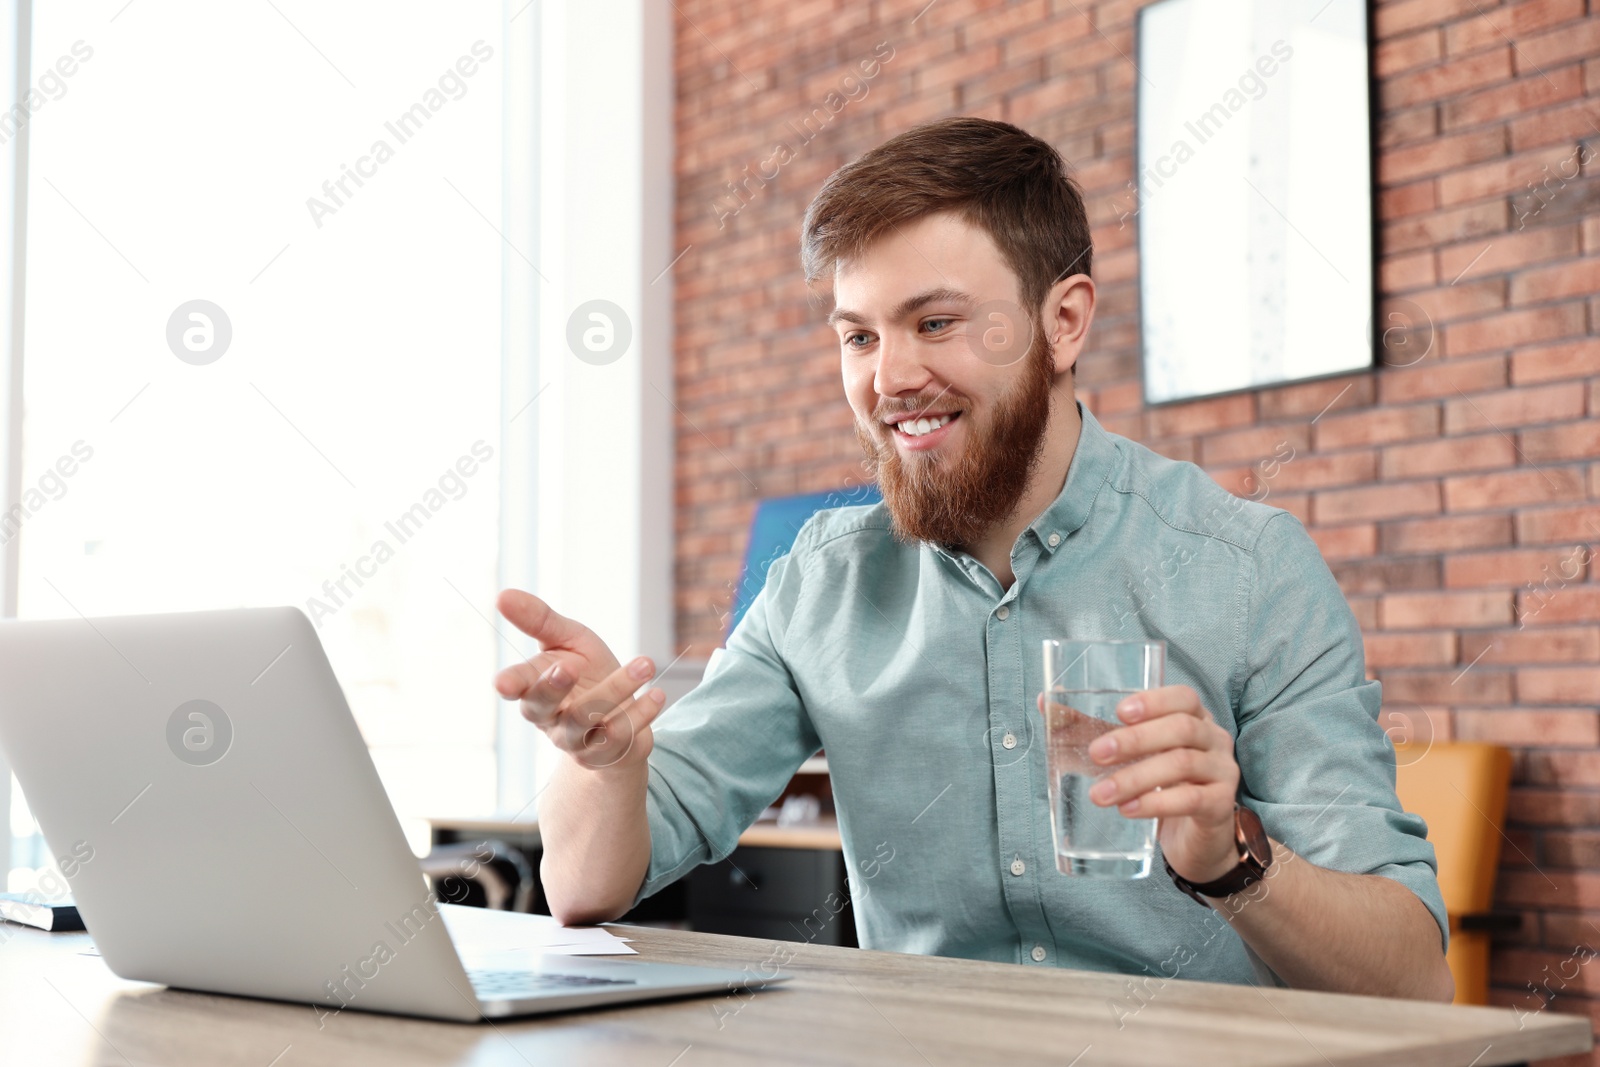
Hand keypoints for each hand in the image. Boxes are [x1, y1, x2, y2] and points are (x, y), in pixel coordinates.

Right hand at [494, 588, 665, 770]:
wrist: (622, 714)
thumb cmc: (587, 671)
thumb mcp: (567, 639)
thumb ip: (540, 620)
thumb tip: (503, 595)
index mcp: (534, 687)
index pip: (517, 686)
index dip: (510, 684)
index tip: (503, 682)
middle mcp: (550, 718)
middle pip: (542, 707)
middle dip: (553, 688)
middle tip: (568, 666)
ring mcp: (576, 739)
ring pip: (586, 718)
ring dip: (617, 689)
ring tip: (646, 663)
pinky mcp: (605, 752)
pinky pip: (619, 735)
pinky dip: (641, 712)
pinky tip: (657, 693)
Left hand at [1084, 685, 1240, 883]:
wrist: (1196, 838)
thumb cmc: (1160, 784)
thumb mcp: (1129, 754)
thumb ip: (1092, 729)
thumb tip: (1044, 704)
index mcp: (1193, 718)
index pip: (1183, 698)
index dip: (1154, 701)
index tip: (1119, 713)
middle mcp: (1213, 740)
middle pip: (1181, 728)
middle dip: (1135, 739)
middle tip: (1096, 753)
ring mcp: (1222, 773)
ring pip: (1183, 764)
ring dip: (1136, 777)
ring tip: (1101, 794)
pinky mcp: (1220, 806)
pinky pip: (1192, 800)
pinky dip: (1157, 803)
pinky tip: (1129, 809)